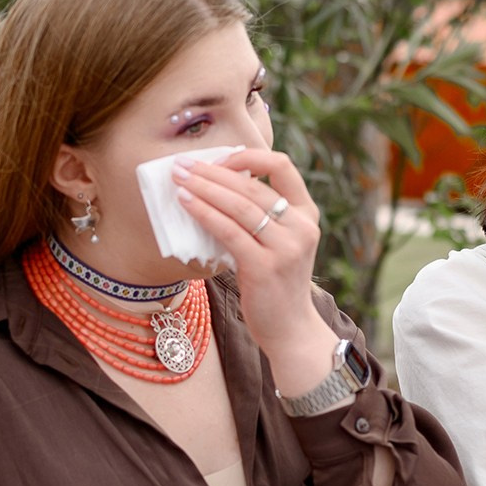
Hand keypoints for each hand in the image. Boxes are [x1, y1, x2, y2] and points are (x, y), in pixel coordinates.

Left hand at [173, 147, 336, 395]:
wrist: (291, 329)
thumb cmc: (277, 284)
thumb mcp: (281, 243)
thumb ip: (264, 216)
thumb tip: (218, 184)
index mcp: (306, 213)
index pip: (282, 166)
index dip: (248, 156)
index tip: (220, 159)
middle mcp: (301, 226)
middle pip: (252, 185)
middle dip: (213, 171)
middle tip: (183, 164)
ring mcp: (286, 247)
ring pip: (239, 205)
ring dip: (204, 188)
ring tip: (179, 179)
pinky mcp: (265, 267)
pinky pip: (229, 231)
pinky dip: (205, 213)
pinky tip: (186, 203)